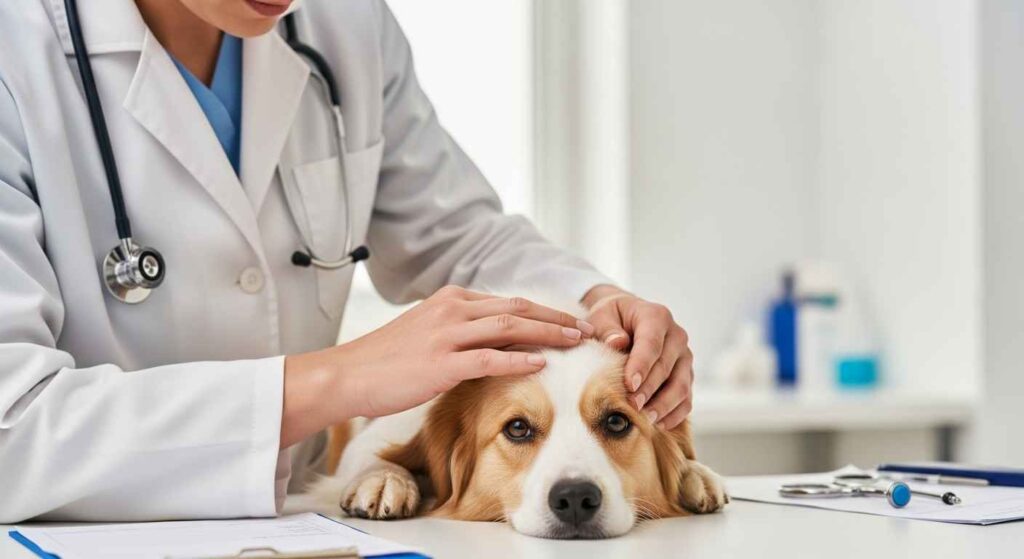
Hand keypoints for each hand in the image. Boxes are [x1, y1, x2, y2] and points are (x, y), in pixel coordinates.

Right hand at [280, 285, 592, 446]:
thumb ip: (459, 329)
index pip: (508, 301)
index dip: (544, 311)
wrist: (348, 374)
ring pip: (510, 327)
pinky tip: (541, 363)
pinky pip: (489, 358)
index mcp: (452, 299)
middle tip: (588, 328)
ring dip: (548, 333)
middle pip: (518, 308)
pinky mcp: (441, 363)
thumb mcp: (426, 332)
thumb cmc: (386, 359)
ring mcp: (447, 334)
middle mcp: (453, 309)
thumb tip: (493, 340)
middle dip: (557, 318)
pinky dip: (518, 359)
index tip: (570, 321)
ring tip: (577, 341)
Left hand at [582, 285, 692, 428]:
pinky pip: (687, 398)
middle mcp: (676, 335)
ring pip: (681, 385)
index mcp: (656, 316)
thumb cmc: (611, 319)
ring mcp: (684, 356)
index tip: (630, 385)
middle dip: (649, 389)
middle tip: (632, 406)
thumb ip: (606, 328)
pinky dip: (676, 413)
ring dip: (664, 405)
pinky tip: (660, 424)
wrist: (626, 319)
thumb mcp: (601, 316)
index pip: (651, 343)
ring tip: (646, 419)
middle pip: (666, 367)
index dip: (641, 365)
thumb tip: (617, 342)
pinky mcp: (686, 374)